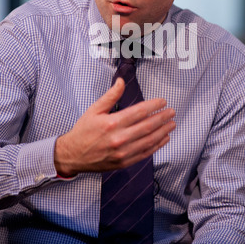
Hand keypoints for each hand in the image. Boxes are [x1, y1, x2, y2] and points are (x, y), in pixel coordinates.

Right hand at [54, 78, 175, 175]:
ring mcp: (122, 152)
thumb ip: (110, 96)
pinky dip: (156, 146)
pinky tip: (164, 139)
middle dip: (162, 118)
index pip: (139, 112)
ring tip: (172, 124)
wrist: (73, 155)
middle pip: (147, 126)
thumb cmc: (83, 130)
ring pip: (148, 140)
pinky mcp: (124, 162)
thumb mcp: (94, 110)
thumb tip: (121, 81)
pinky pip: (144, 153)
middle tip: (172, 112)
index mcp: (112, 123)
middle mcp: (119, 138)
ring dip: (163, 132)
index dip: (153, 106)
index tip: (163, 101)